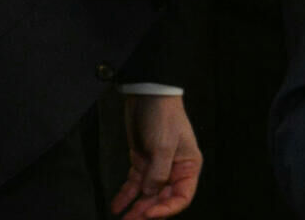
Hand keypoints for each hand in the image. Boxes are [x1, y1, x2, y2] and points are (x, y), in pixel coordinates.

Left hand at [110, 94, 202, 219]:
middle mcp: (175, 170)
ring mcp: (157, 166)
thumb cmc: (163, 118)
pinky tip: (116, 206)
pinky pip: (135, 184)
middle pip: (163, 198)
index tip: (148, 213)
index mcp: (188, 167)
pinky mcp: (142, 162)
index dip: (166, 209)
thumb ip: (157, 173)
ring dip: (136, 207)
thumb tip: (150, 195)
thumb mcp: (162, 146)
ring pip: (147, 194)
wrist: (147, 96)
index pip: (182, 196)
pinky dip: (126, 195)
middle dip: (148, 211)